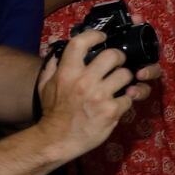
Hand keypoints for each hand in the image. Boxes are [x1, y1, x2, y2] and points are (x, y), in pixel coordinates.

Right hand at [34, 37, 146, 160]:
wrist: (57, 139)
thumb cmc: (52, 111)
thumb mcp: (46, 85)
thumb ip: (52, 64)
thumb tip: (56, 43)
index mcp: (67, 72)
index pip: (81, 42)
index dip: (95, 35)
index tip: (102, 37)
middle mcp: (84, 81)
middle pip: (113, 55)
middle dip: (119, 58)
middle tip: (117, 64)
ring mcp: (100, 96)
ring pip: (126, 75)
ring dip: (125, 79)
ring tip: (119, 85)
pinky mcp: (112, 110)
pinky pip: (129, 97)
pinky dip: (126, 100)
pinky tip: (118, 103)